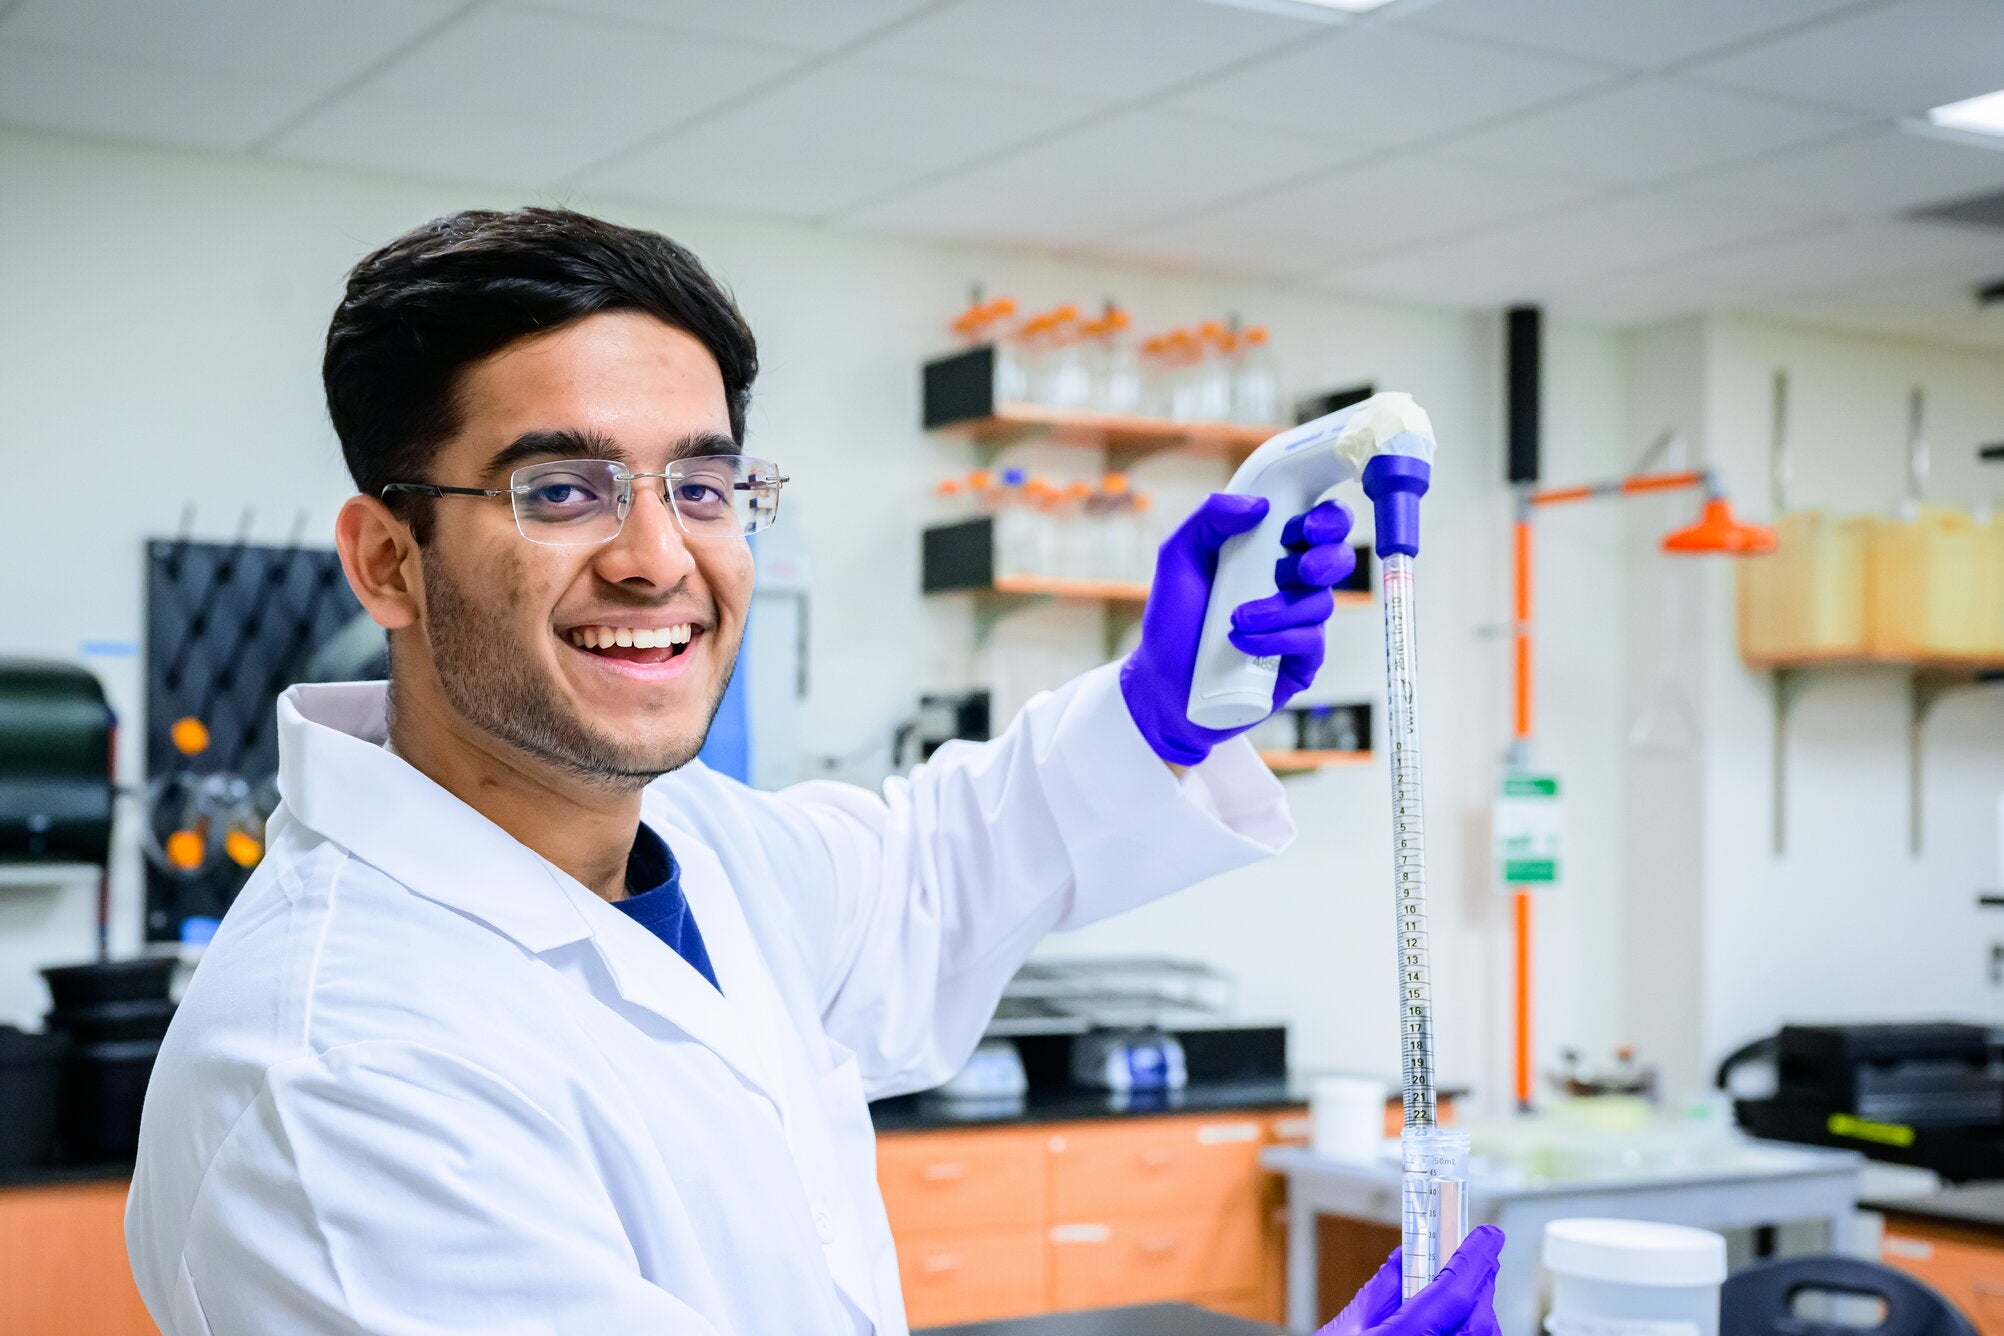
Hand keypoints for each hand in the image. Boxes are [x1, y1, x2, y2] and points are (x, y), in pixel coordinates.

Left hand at [1119, 492, 1356, 766]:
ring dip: (1280, 608)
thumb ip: (1207, 520)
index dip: (1327, 519)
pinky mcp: (1301, 661)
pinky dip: (1277, 638)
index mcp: (1270, 551)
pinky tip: (1241, 642)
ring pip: (1322, 602)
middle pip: (1340, 558)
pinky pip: (1311, 642)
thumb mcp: (1177, 560)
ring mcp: (1300, 624)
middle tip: (1298, 570)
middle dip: (1327, 559)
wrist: (1163, 685)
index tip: (1306, 527)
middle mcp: (1292, 584)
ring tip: (1236, 619)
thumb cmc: (1173, 621)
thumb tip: (1256, 504)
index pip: (1318, 524)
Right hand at [1318, 1226, 1505, 1335]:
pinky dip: (1470, 1334)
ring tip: (1468, 1288)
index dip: (1473, 1259)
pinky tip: (1458, 1323)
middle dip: (1481, 1285)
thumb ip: (1381, 1293)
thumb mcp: (1342, 1332)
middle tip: (1479, 1257)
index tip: (1487, 1236)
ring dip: (1479, 1312)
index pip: (1453, 1294)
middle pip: (1478, 1322)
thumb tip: (1404, 1259)